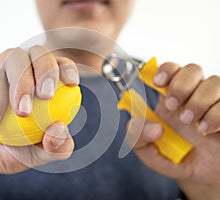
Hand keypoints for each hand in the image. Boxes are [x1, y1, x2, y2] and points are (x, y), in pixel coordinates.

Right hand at [0, 46, 78, 198]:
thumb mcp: (37, 154)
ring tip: (22, 114)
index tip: (71, 84)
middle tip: (47, 96)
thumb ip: (56, 147)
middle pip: (38, 52)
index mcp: (39, 83)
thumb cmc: (7, 150)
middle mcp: (19, 71)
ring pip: (13, 57)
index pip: (58, 64)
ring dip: (21, 84)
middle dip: (46, 70)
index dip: (66, 67)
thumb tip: (61, 127)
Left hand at [127, 62, 219, 199]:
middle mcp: (194, 95)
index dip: (166, 70)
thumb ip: (137, 137)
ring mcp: (215, 102)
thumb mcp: (148, 151)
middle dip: (180, 85)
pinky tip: (206, 129)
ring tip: (190, 123)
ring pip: (213, 82)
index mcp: (171, 98)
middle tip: (173, 107)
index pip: (171, 69)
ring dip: (198, 101)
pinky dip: (216, 114)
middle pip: (192, 69)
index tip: (158, 82)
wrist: (202, 175)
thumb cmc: (176, 157)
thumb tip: (153, 127)